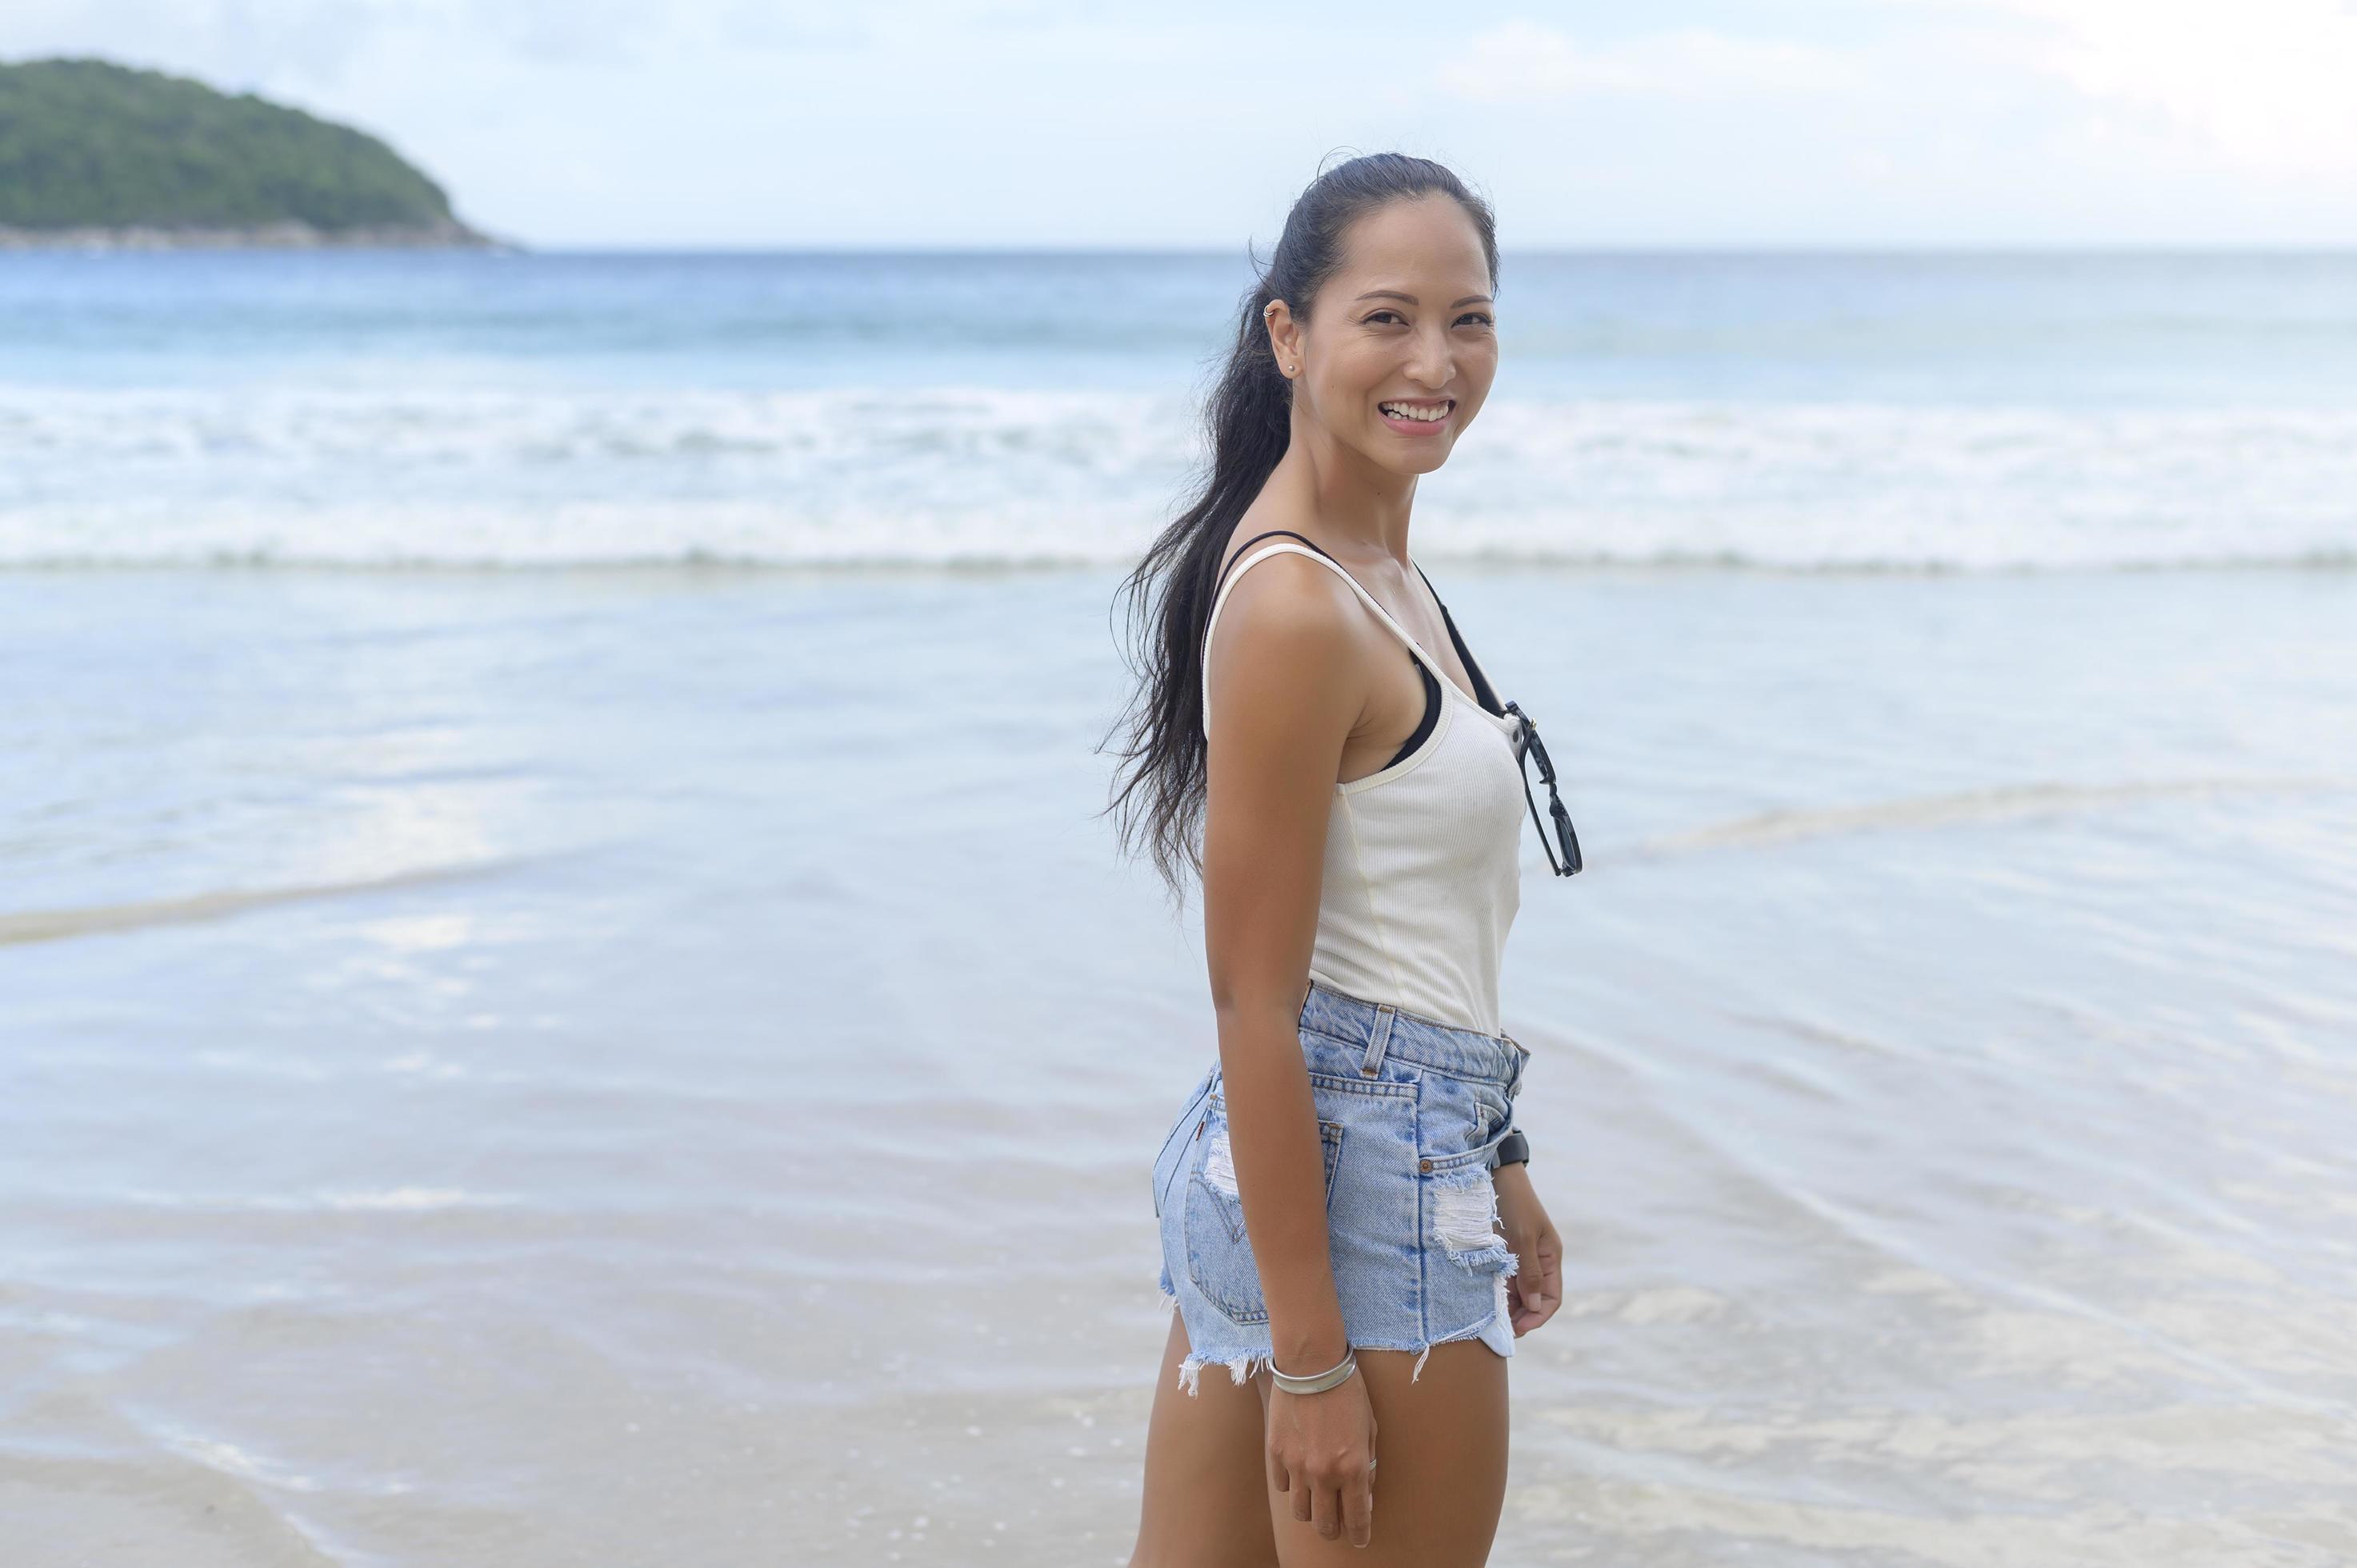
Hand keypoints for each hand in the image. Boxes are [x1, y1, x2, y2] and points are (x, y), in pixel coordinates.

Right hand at [1265, 1362, 1377, 1547]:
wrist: (1312, 1364)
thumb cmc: (1348, 1392)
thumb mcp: (1370, 1428)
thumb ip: (1368, 1465)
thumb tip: (1364, 1494)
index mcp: (1353, 1468)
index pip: (1357, 1518)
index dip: (1360, 1534)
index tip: (1361, 1539)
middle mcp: (1323, 1473)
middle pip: (1324, 1525)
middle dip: (1333, 1530)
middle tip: (1337, 1525)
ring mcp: (1297, 1466)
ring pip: (1300, 1512)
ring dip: (1310, 1511)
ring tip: (1316, 1499)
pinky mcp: (1276, 1453)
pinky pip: (1283, 1486)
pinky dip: (1292, 1485)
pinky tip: (1299, 1471)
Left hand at [1492, 1163, 1560, 1334]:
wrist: (1496, 1176)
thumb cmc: (1515, 1203)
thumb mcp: (1524, 1237)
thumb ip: (1530, 1272)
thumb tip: (1534, 1307)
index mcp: (1551, 1258)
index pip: (1552, 1298)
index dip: (1538, 1317)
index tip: (1519, 1329)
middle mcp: (1538, 1262)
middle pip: (1534, 1300)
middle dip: (1520, 1316)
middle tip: (1500, 1329)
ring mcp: (1520, 1259)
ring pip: (1516, 1293)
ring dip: (1506, 1307)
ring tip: (1490, 1319)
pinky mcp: (1502, 1255)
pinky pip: (1502, 1281)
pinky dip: (1496, 1293)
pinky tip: (1484, 1302)